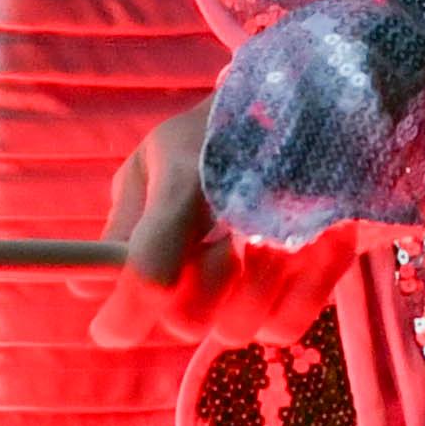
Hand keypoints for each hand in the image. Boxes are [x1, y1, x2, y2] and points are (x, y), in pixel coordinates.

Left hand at [92, 112, 347, 349]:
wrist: (314, 96)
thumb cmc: (216, 135)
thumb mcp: (156, 158)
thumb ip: (122, 225)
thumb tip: (88, 291)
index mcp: (189, 177)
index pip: (151, 272)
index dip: (121, 317)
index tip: (107, 329)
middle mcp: (247, 209)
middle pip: (192, 315)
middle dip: (171, 310)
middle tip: (177, 282)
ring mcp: (298, 234)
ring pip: (237, 329)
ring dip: (217, 315)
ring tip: (222, 274)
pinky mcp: (337, 251)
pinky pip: (285, 328)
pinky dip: (263, 320)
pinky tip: (259, 286)